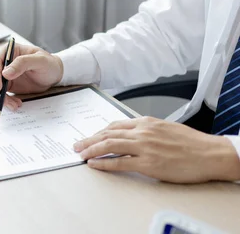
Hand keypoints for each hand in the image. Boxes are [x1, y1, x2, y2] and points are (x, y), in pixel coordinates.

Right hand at [0, 43, 63, 110]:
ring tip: (14, 104)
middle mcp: (5, 62)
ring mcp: (5, 74)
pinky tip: (15, 104)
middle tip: (3, 99)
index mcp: (10, 51)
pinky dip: (6, 101)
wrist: (54, 75)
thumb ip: (23, 63)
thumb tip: (5, 72)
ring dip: (1, 97)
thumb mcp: (39, 60)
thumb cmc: (49, 64)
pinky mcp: (8, 85)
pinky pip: (1, 94)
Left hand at [74, 117, 239, 182]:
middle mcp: (143, 132)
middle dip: (89, 140)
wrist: (210, 154)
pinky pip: (119, 162)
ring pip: (109, 145)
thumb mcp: (166, 128)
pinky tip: (94, 164)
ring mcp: (144, 147)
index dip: (99, 131)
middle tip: (77, 145)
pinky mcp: (148, 163)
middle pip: (107, 134)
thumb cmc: (192, 143)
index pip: (115, 125)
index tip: (90, 136)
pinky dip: (104, 163)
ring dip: (91, 150)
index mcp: (146, 122)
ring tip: (81, 154)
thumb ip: (147, 130)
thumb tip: (131, 135)